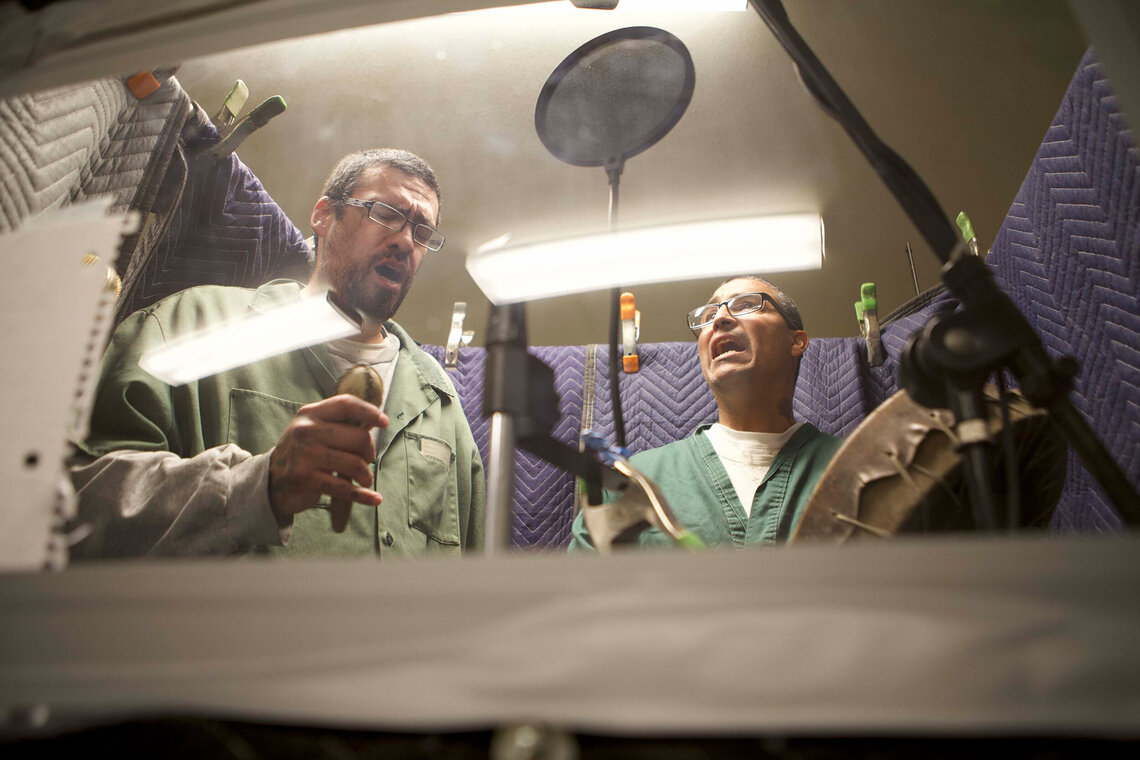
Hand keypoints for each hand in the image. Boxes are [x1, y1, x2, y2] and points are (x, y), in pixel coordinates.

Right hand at [268, 395, 387, 526]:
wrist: (270, 482)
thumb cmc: (302, 454)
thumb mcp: (313, 430)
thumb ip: (339, 424)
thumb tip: (376, 420)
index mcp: (310, 414)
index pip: (345, 404)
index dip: (369, 412)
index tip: (384, 422)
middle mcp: (305, 430)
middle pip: (358, 437)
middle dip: (369, 452)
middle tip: (367, 460)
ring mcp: (304, 455)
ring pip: (355, 464)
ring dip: (366, 475)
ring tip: (364, 479)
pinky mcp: (305, 479)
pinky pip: (344, 488)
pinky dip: (363, 495)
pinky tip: (374, 499)